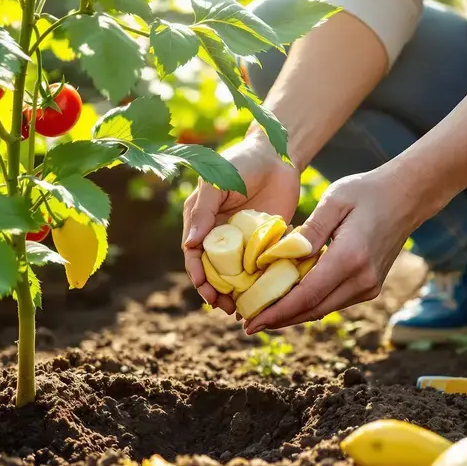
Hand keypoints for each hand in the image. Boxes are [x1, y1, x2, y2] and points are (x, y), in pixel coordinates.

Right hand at [183, 133, 301, 313]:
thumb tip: (189, 244)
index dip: (198, 276)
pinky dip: (259, 283)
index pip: (194, 255)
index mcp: (201, 222)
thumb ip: (202, 210)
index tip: (206, 293)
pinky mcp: (264, 242)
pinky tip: (263, 296)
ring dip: (236, 293)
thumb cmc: (239, 162)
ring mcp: (242, 241)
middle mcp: (219, 235)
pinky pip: (259, 267)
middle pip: (213, 271)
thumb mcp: (216, 182)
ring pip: (235, 274)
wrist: (277, 156)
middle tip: (225, 307)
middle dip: (216, 292)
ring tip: (241, 309)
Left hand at [243, 165, 439, 332]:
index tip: (251, 322)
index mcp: (350, 258)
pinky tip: (288, 300)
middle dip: (279, 319)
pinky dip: (309, 303)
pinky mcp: (370, 287)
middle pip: (312, 310)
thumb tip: (281, 256)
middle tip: (249, 324)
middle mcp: (362, 279)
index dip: (276, 311)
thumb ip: (309, 230)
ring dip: (293, 314)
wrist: (407, 196)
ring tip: (263, 314)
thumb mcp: (334, 200)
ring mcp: (369, 286)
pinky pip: (333, 301)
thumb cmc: (366, 191)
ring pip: (323, 309)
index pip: (306, 295)